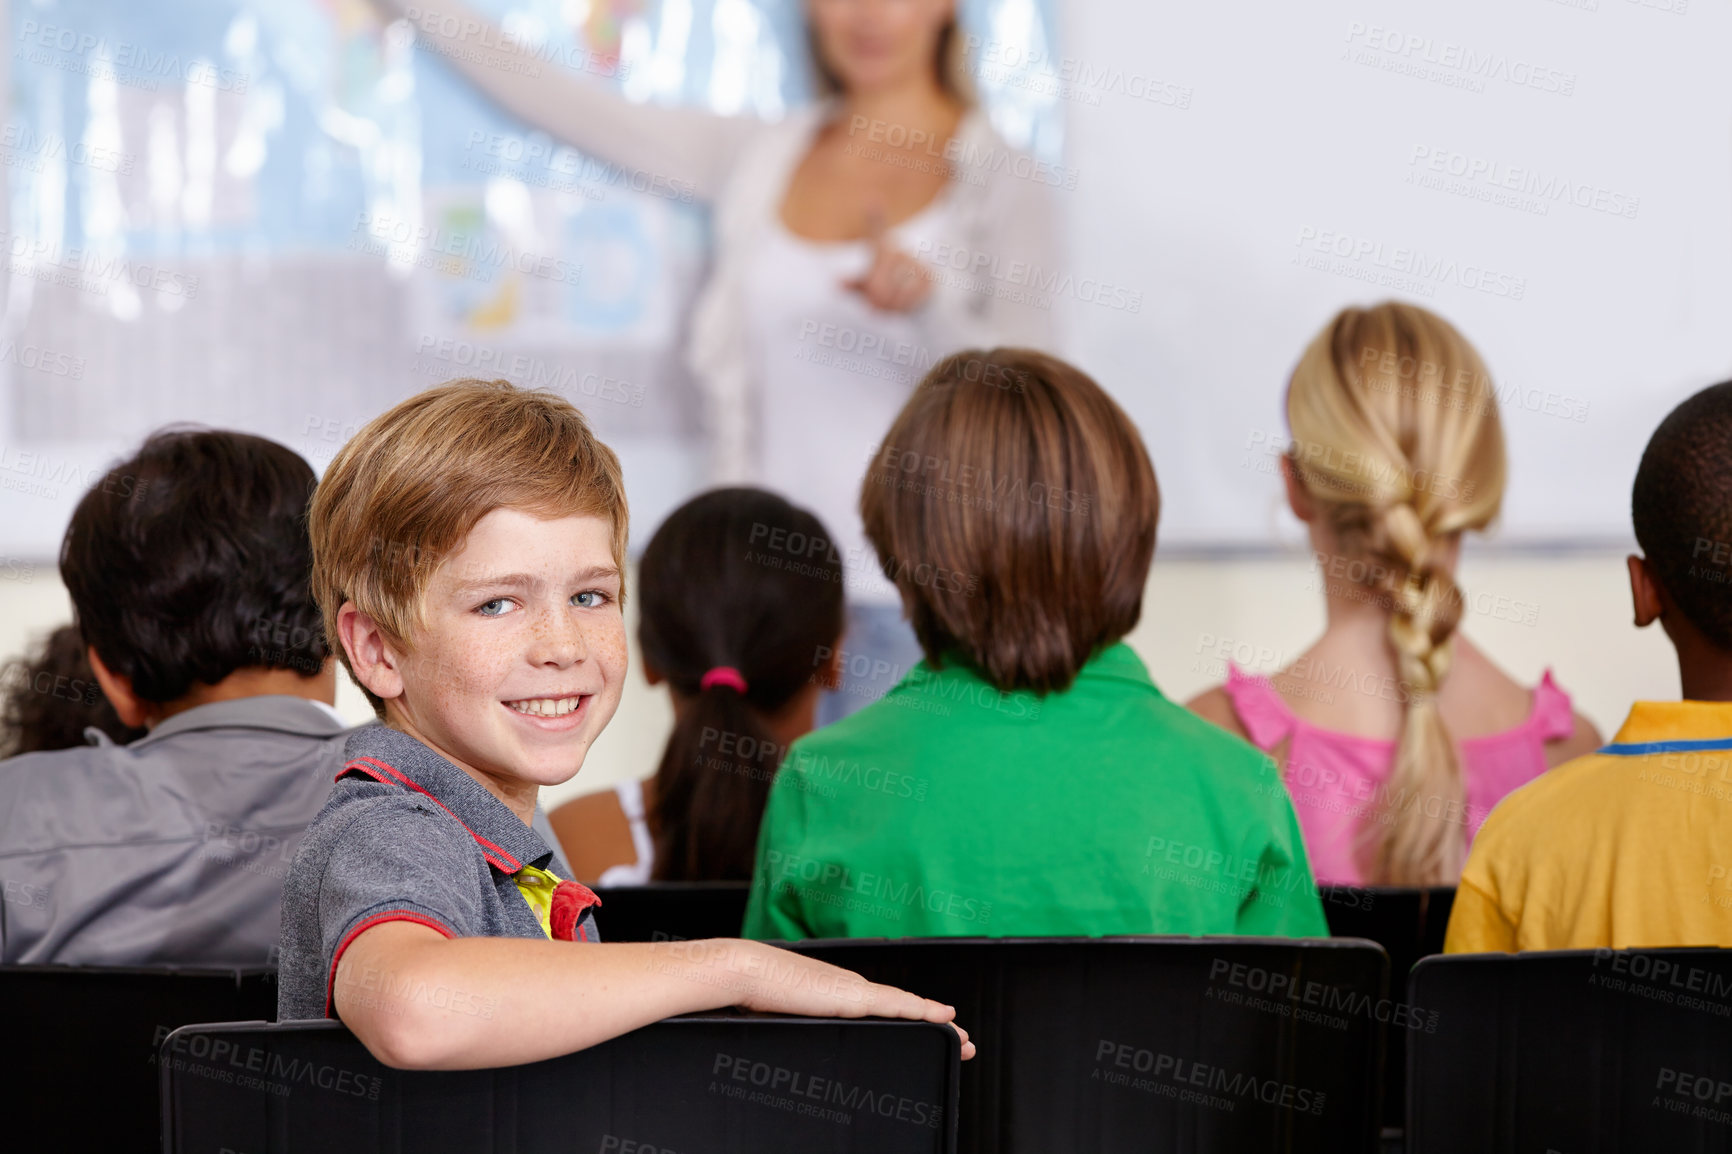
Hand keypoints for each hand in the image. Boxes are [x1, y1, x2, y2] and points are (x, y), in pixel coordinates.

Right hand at [730, 941, 974, 1058]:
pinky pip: (899, 1005)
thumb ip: (795, 1022)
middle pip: (902, 1007)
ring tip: (963, 1036)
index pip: (880, 1007)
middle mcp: (849, 987)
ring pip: (907, 1006)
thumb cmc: (751, 992)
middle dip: (934, 1023)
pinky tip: (943, 1017)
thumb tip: (785, 1034)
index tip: (928, 1027)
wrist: (743, 970)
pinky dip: (924, 1011)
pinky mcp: (853, 996)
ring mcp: (853, 989)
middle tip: (961, 1039)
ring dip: (937, 1021)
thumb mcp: (779, 1016)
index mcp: (833, 992)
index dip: (909, 1017)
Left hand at [842, 208, 932, 313]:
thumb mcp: (867, 287)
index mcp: (881, 250)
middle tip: (874, 308)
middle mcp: (898, 251)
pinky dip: (903, 307)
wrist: (918, 297)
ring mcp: (914, 262)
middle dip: (874, 301)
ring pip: (892, 293)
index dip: (875, 218)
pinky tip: (906, 304)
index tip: (872, 200)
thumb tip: (838, 282)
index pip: (876, 233)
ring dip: (889, 307)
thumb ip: (855, 285)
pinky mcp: (928, 275)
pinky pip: (909, 297)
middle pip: (877, 284)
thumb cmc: (886, 288)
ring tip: (891, 306)